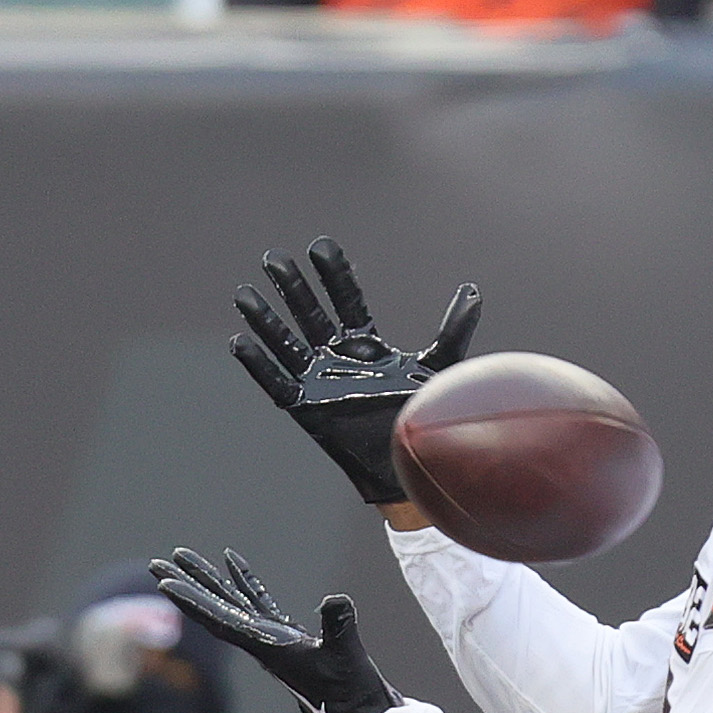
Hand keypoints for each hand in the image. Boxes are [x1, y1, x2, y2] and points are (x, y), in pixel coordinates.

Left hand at [152, 546, 397, 712]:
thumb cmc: (349, 691)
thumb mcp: (346, 656)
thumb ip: (339, 628)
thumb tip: (335, 600)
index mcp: (265, 647)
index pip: (219, 620)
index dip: (191, 602)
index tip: (164, 583)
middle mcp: (259, 641)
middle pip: (213, 608)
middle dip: (186, 585)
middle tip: (156, 563)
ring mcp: (270, 637)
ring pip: (230, 602)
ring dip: (206, 580)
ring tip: (182, 556)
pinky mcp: (286, 634)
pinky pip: (256, 601)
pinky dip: (244, 580)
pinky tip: (231, 561)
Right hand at [231, 236, 481, 509]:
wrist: (407, 467)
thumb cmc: (420, 417)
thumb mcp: (438, 366)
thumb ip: (452, 328)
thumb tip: (472, 290)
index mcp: (366, 344)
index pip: (345, 299)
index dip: (333, 274)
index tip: (320, 246)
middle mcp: (337, 358)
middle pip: (309, 313)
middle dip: (293, 286)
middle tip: (274, 257)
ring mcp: (318, 382)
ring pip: (286, 343)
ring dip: (265, 319)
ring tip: (244, 293)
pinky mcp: (305, 409)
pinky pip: (276, 383)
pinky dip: (258, 365)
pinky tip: (240, 342)